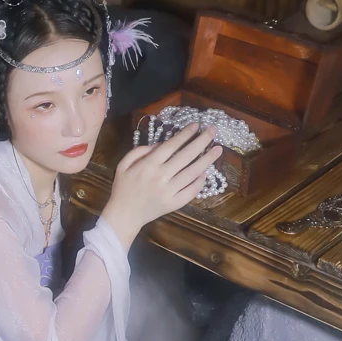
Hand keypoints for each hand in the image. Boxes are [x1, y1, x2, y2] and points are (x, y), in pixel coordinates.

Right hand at [101, 126, 222, 250]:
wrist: (124, 215)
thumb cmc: (123, 188)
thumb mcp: (123, 165)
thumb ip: (140, 151)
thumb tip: (161, 144)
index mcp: (148, 165)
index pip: (171, 145)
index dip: (185, 134)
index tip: (196, 125)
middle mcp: (161, 177)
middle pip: (186, 156)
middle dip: (202, 141)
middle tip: (213, 130)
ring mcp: (169, 191)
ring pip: (192, 173)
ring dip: (207, 160)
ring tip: (218, 149)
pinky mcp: (174, 204)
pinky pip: (191, 191)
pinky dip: (200, 181)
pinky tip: (205, 172)